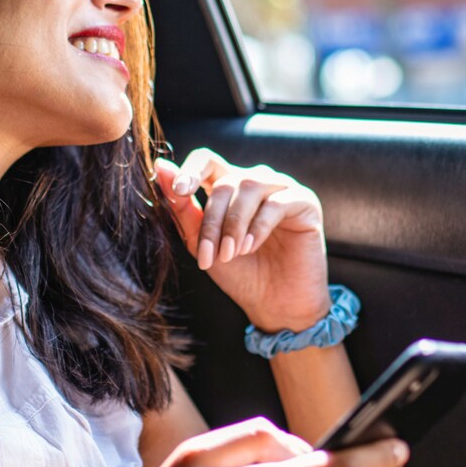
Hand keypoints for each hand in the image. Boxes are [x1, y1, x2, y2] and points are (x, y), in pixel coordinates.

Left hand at [154, 149, 330, 332]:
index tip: (178, 190)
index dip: (192, 169)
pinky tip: (250, 248)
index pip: (208, 161)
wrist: (275, 306)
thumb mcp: (202, 243)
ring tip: (231, 254)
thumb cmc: (240, 275)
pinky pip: (276, 203)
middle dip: (213, 220)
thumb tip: (161, 168)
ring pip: (250, 186)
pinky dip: (258, 226)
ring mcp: (282, 189)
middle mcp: (256, 183)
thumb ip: (183, 208)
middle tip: (208, 254)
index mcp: (230, 188)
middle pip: (226, 181)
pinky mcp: (305, 202)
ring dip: (234, 223)